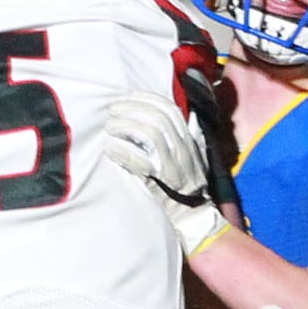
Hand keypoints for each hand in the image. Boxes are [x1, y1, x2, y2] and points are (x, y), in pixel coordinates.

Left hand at [104, 90, 228, 255]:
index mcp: (189, 139)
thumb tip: (192, 116)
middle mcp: (182, 148)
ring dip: (125, 127)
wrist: (194, 213)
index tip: (128, 96)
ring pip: (148, 134)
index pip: (170, 109)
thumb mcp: (198, 156)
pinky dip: (122, 152)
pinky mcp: (160, 180)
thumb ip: (195, 136)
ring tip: (109, 127)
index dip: (147, 99)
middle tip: (112, 110)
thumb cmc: (191, 183)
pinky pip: (139, 161)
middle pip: (156, 118)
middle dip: (131, 109)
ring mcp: (172, 164)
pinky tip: (109, 148)